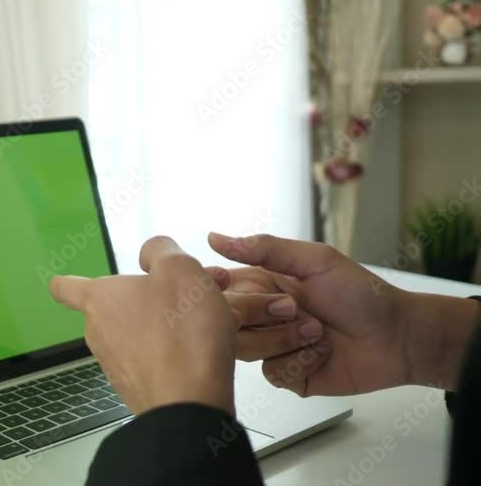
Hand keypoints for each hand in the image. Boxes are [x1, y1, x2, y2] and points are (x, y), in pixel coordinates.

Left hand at [49, 237, 236, 415]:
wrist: (189, 403)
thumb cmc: (182, 331)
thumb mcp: (180, 268)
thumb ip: (161, 250)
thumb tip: (151, 255)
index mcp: (100, 299)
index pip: (65, 287)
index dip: (68, 282)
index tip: (70, 283)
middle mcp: (99, 332)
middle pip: (120, 305)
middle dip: (154, 294)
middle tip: (195, 289)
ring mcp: (116, 364)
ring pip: (141, 331)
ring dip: (171, 319)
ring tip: (211, 317)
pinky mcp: (137, 388)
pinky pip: (155, 358)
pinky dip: (176, 349)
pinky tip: (204, 348)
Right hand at [209, 232, 479, 395]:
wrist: (398, 337)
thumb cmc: (362, 294)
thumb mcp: (315, 260)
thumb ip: (265, 249)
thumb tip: (216, 238)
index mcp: (262, 284)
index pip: (220, 289)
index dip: (222, 294)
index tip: (239, 291)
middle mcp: (263, 316)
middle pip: (227, 323)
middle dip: (262, 317)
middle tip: (295, 309)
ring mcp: (273, 346)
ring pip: (247, 350)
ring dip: (285, 339)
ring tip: (317, 331)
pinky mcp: (289, 374)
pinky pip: (273, 373)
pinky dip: (301, 361)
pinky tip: (321, 352)